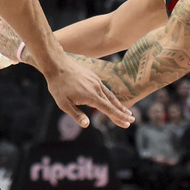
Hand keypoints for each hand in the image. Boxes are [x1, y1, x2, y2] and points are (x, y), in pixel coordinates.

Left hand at [0, 19, 133, 128]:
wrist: (57, 64)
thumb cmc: (58, 86)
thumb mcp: (64, 103)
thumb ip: (76, 114)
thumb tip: (87, 125)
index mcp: (91, 96)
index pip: (108, 109)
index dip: (118, 117)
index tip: (127, 123)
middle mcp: (97, 88)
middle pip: (112, 103)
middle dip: (122, 112)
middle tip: (132, 120)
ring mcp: (96, 81)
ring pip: (110, 95)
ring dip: (119, 104)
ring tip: (127, 111)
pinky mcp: (94, 77)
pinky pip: (105, 89)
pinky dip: (111, 96)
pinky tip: (112, 100)